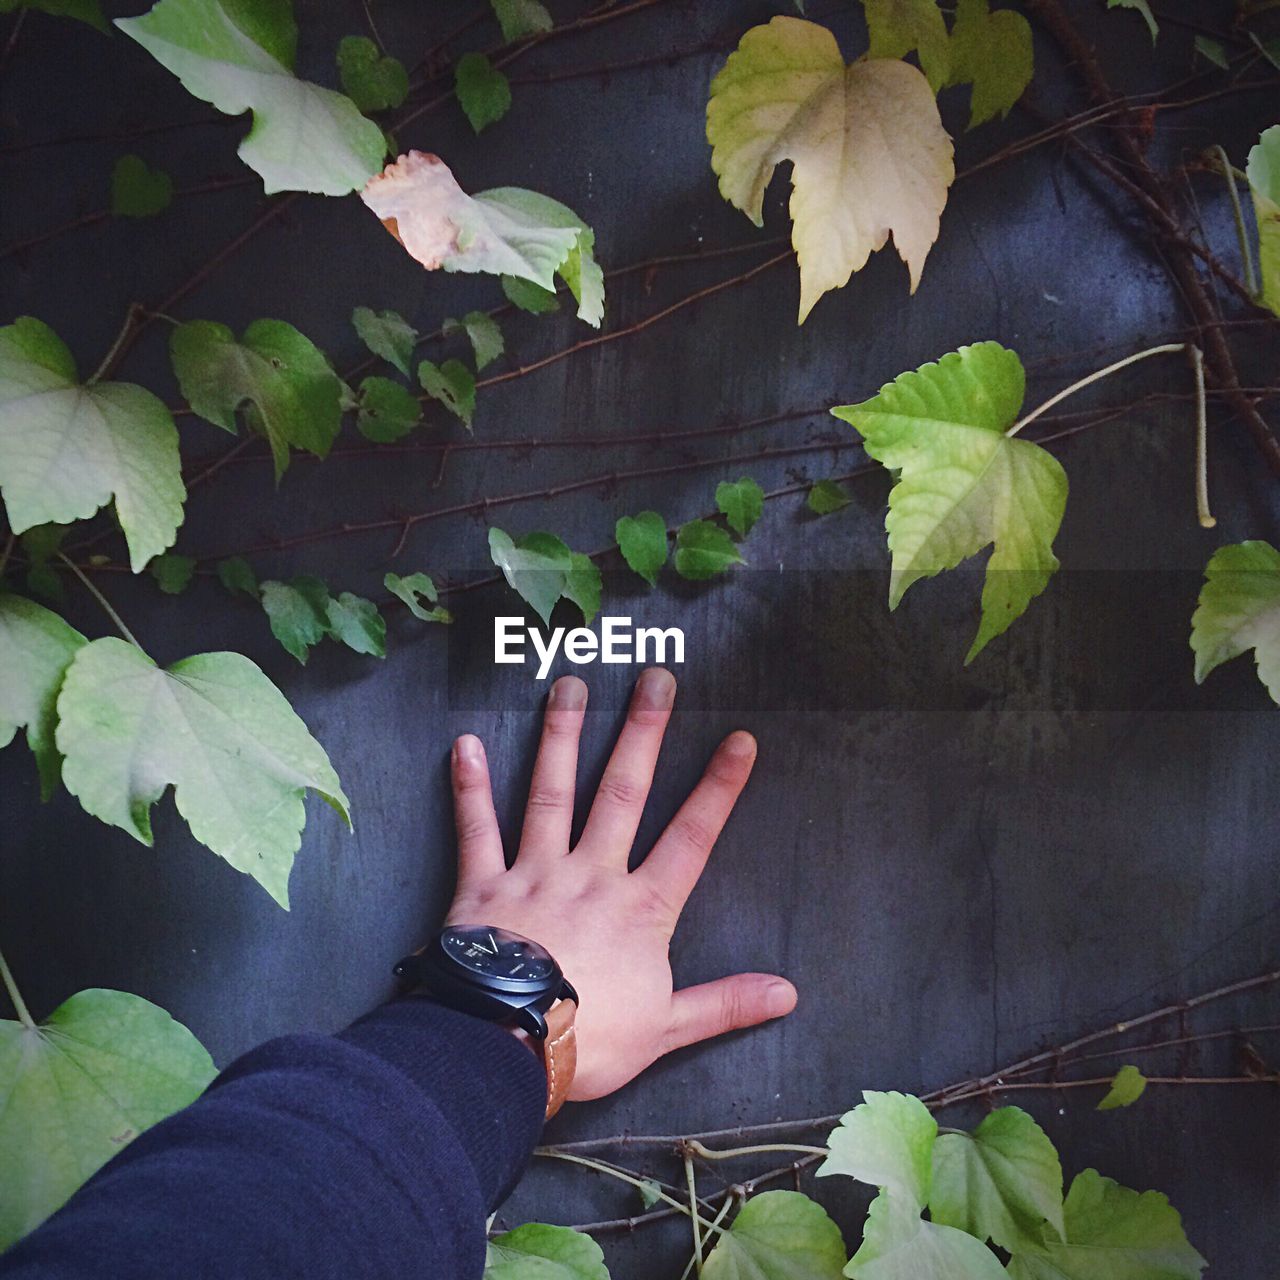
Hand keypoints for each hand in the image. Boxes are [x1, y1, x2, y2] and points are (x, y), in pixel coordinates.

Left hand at [444, 667, 796, 1100]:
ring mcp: (536, 873)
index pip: (692, 837)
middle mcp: (591, 875)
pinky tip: (465, 743)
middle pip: (623, 793)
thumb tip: (787, 993)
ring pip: (552, 793)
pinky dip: (470, 788)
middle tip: (655, 678)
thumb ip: (725, 1003)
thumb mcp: (668, 1028)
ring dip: (562, 738)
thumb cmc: (590, 1040)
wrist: (506, 1048)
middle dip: (642, 733)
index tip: (739, 738)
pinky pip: (477, 829)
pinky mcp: (484, 886)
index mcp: (641, 908)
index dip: (719, 788)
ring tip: (571, 687)